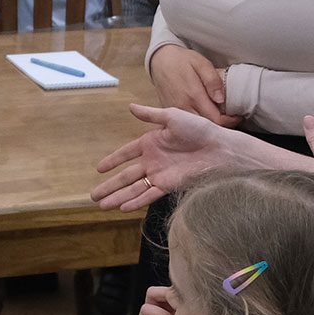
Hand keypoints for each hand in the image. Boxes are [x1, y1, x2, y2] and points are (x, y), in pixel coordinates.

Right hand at [92, 103, 294, 210]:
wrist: (220, 149)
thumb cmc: (200, 129)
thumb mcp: (173, 116)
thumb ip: (150, 115)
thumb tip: (130, 107)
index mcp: (151, 142)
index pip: (126, 153)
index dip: (112, 160)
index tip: (98, 169)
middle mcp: (153, 160)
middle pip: (126, 176)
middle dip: (109, 186)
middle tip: (93, 195)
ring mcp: (160, 175)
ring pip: (133, 188)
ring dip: (118, 196)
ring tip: (102, 205)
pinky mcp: (169, 186)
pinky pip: (148, 195)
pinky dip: (135, 201)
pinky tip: (122, 207)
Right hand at [149, 45, 237, 126]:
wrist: (159, 61)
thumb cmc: (182, 60)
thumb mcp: (201, 63)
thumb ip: (212, 80)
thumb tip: (221, 99)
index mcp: (193, 96)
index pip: (216, 119)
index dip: (230, 121)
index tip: (237, 115)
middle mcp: (183, 107)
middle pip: (207, 127)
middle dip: (221, 124)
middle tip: (230, 116)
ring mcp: (175, 112)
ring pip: (197, 128)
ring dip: (209, 124)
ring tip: (218, 114)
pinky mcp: (170, 113)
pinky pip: (187, 124)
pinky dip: (197, 122)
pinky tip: (203, 112)